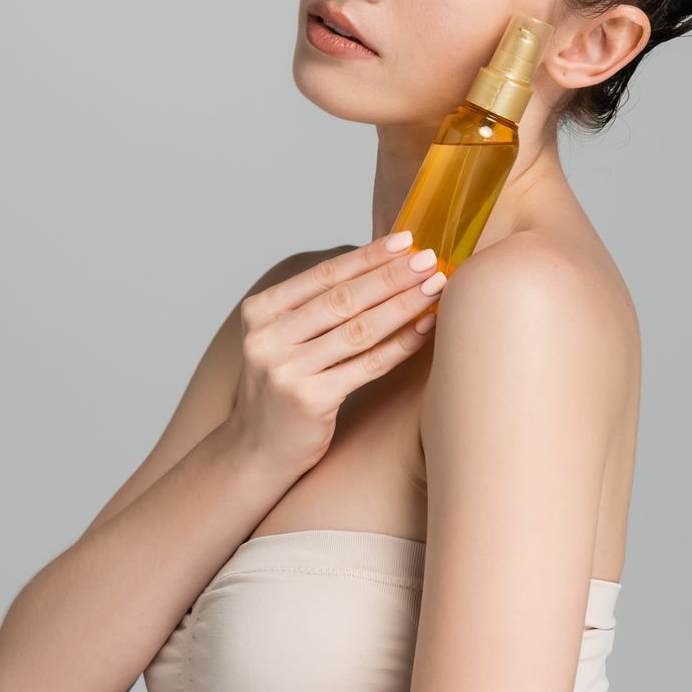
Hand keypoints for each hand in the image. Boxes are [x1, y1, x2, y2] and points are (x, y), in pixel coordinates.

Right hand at [229, 231, 443, 474]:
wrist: (256, 450)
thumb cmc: (282, 388)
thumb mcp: (283, 339)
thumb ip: (315, 307)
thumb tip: (381, 266)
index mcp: (259, 312)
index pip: (322, 276)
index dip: (367, 257)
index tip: (404, 240)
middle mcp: (267, 337)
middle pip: (342, 299)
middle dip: (391, 276)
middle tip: (429, 259)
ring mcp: (285, 370)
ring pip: (358, 329)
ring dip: (403, 305)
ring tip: (435, 287)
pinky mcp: (309, 400)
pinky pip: (366, 365)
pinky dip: (400, 345)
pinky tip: (424, 329)